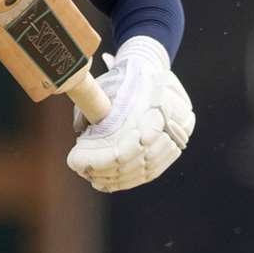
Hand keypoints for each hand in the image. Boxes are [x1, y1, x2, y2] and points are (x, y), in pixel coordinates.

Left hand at [67, 37, 194, 191]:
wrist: (150, 70)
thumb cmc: (119, 81)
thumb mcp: (100, 91)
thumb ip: (90, 113)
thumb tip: (81, 138)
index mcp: (149, 106)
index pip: (123, 148)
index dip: (98, 160)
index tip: (76, 161)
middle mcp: (168, 121)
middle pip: (134, 161)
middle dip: (105, 171)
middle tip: (84, 172)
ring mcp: (177, 134)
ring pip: (146, 169)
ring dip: (118, 179)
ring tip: (96, 180)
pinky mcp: (177, 144)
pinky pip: (155, 169)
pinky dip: (133, 178)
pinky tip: (114, 182)